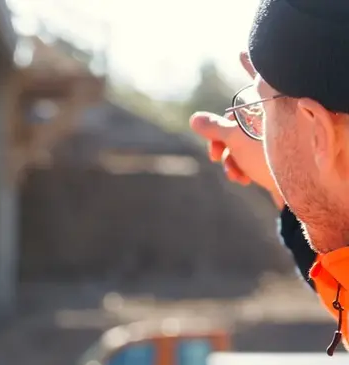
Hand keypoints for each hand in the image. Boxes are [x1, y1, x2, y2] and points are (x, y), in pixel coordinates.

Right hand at [188, 51, 283, 207]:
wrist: (293, 188)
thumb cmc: (269, 158)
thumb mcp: (236, 140)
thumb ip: (214, 127)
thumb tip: (193, 118)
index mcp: (267, 107)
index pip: (255, 80)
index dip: (248, 66)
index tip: (242, 52)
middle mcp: (271, 120)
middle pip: (235, 122)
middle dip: (221, 141)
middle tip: (215, 156)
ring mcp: (270, 139)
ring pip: (238, 142)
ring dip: (230, 159)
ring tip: (234, 174)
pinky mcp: (271, 156)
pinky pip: (248, 156)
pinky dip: (241, 166)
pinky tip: (242, 180)